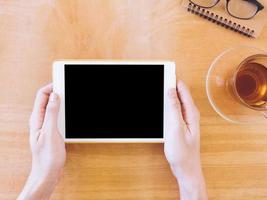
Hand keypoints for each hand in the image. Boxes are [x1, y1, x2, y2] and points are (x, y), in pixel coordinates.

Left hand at [18, 84, 65, 199]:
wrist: (48, 172)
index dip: (51, 86)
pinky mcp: (51, 130)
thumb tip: (55, 96)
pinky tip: (69, 111)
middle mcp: (39, 120)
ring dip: (61, 100)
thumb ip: (52, 113)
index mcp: (37, 119)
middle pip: (47, 99)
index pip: (42, 96)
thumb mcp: (50, 132)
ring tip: (69, 95)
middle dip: (57, 90)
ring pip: (52, 106)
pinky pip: (56, 114)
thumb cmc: (47, 156)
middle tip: (68, 86)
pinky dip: (63, 109)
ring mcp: (45, 125)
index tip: (62, 81)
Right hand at [164, 81, 206, 199]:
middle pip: (180, 93)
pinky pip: (174, 109)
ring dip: (168, 94)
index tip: (164, 72)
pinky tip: (161, 105)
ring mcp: (186, 119)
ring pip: (176, 101)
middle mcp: (190, 114)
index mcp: (191, 113)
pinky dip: (167, 104)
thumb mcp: (175, 128)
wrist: (186, 168)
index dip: (173, 80)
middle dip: (170, 85)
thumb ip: (173, 108)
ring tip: (158, 87)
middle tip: (158, 78)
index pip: (182, 89)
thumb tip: (171, 91)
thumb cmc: (182, 152)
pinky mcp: (181, 124)